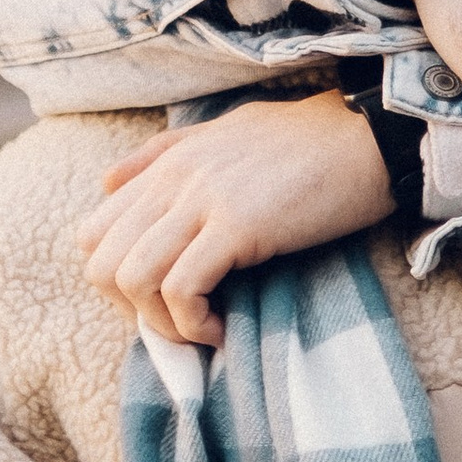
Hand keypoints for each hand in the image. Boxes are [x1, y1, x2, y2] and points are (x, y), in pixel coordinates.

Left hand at [81, 88, 392, 348]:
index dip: (115, 282)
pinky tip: (224, 329)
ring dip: (162, 324)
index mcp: (166, 163)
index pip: (92, 233)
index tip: (161, 301)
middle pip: (101, 263)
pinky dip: (194, 324)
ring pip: (133, 280)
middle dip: (131, 310)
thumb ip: (162, 154)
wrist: (369, 133)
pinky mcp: (237, 226)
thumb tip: (110, 181)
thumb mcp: (222, 131)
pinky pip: (182, 289)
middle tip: (179, 323)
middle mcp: (173, 179)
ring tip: (203, 330)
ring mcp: (202, 200)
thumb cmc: (308, 140)